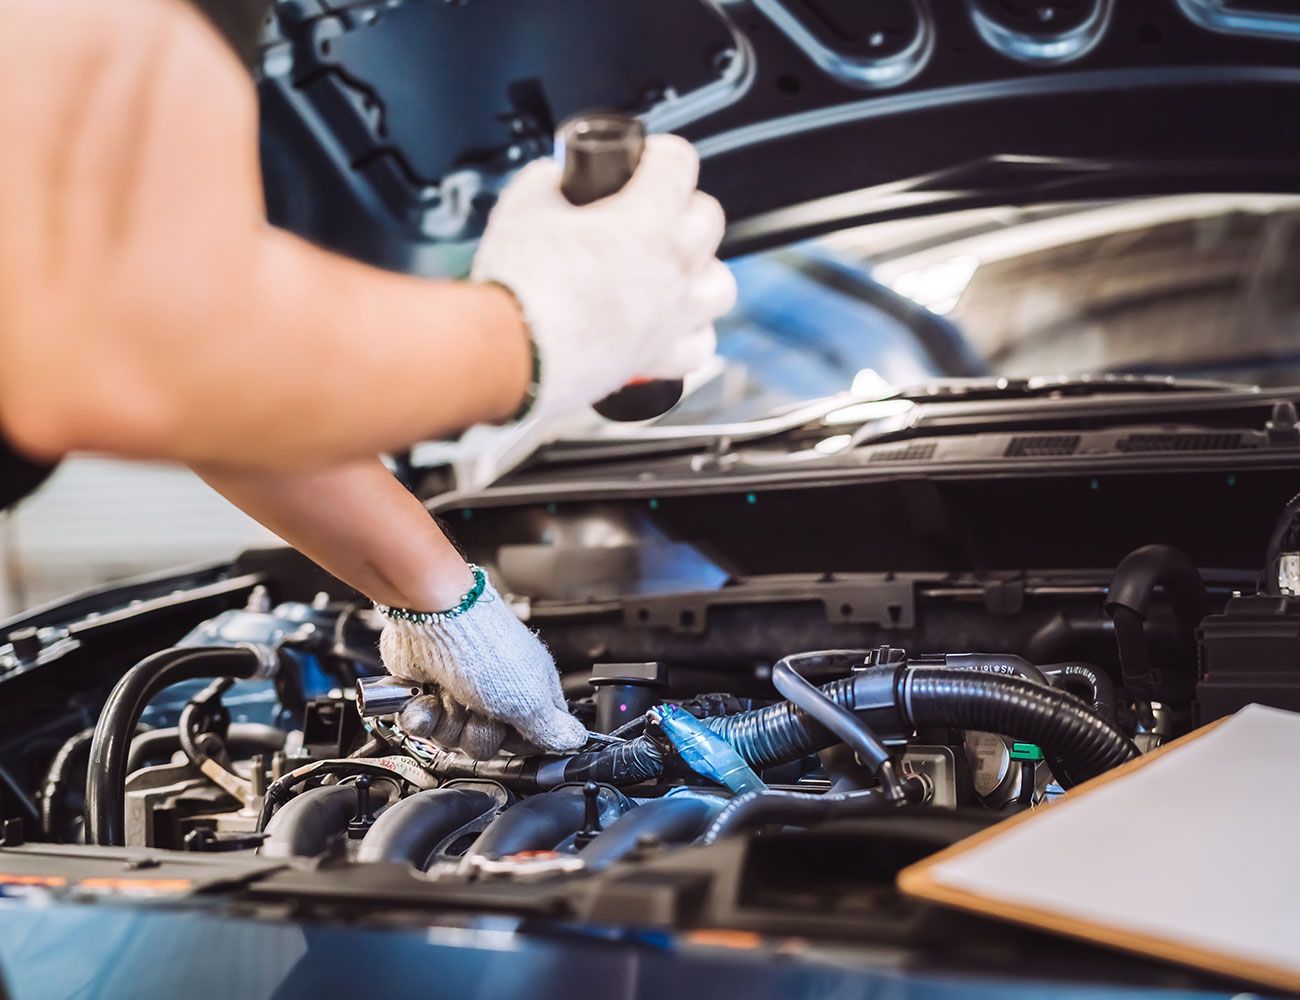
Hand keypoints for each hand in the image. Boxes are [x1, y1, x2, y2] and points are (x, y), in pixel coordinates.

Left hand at [381, 580, 586, 758]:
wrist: (434, 620)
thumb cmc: (487, 649)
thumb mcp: (531, 699)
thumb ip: (552, 729)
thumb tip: (576, 741)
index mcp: (529, 692)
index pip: (531, 738)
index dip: (519, 744)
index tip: (512, 733)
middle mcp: (494, 694)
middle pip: (486, 745)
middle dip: (477, 733)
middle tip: (478, 708)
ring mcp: (458, 693)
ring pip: (451, 739)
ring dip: (447, 721)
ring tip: (450, 693)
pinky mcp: (426, 692)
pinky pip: (422, 727)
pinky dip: (421, 714)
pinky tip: (427, 696)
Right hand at [471, 134, 735, 421]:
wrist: (509, 352)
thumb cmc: (518, 285)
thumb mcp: (523, 205)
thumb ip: (547, 181)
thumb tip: (555, 178)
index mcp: (647, 221)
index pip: (679, 162)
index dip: (658, 153)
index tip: (642, 162)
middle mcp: (673, 268)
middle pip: (709, 218)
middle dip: (681, 206)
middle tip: (647, 212)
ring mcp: (673, 317)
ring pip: (721, 284)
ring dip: (701, 270)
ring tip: (669, 269)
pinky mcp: (659, 359)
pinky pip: (701, 345)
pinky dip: (691, 332)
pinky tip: (667, 324)